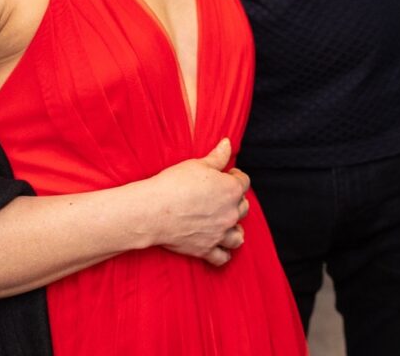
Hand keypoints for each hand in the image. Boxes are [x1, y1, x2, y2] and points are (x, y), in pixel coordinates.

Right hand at [147, 138, 249, 266]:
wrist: (155, 210)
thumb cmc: (174, 184)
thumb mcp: (197, 164)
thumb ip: (217, 156)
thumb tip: (227, 144)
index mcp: (230, 190)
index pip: (244, 182)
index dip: (235, 176)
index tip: (225, 175)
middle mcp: (230, 213)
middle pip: (244, 207)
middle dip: (235, 200)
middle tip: (220, 195)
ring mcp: (220, 234)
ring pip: (239, 235)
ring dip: (235, 228)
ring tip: (225, 222)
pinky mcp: (207, 249)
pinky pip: (223, 257)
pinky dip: (224, 252)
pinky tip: (218, 245)